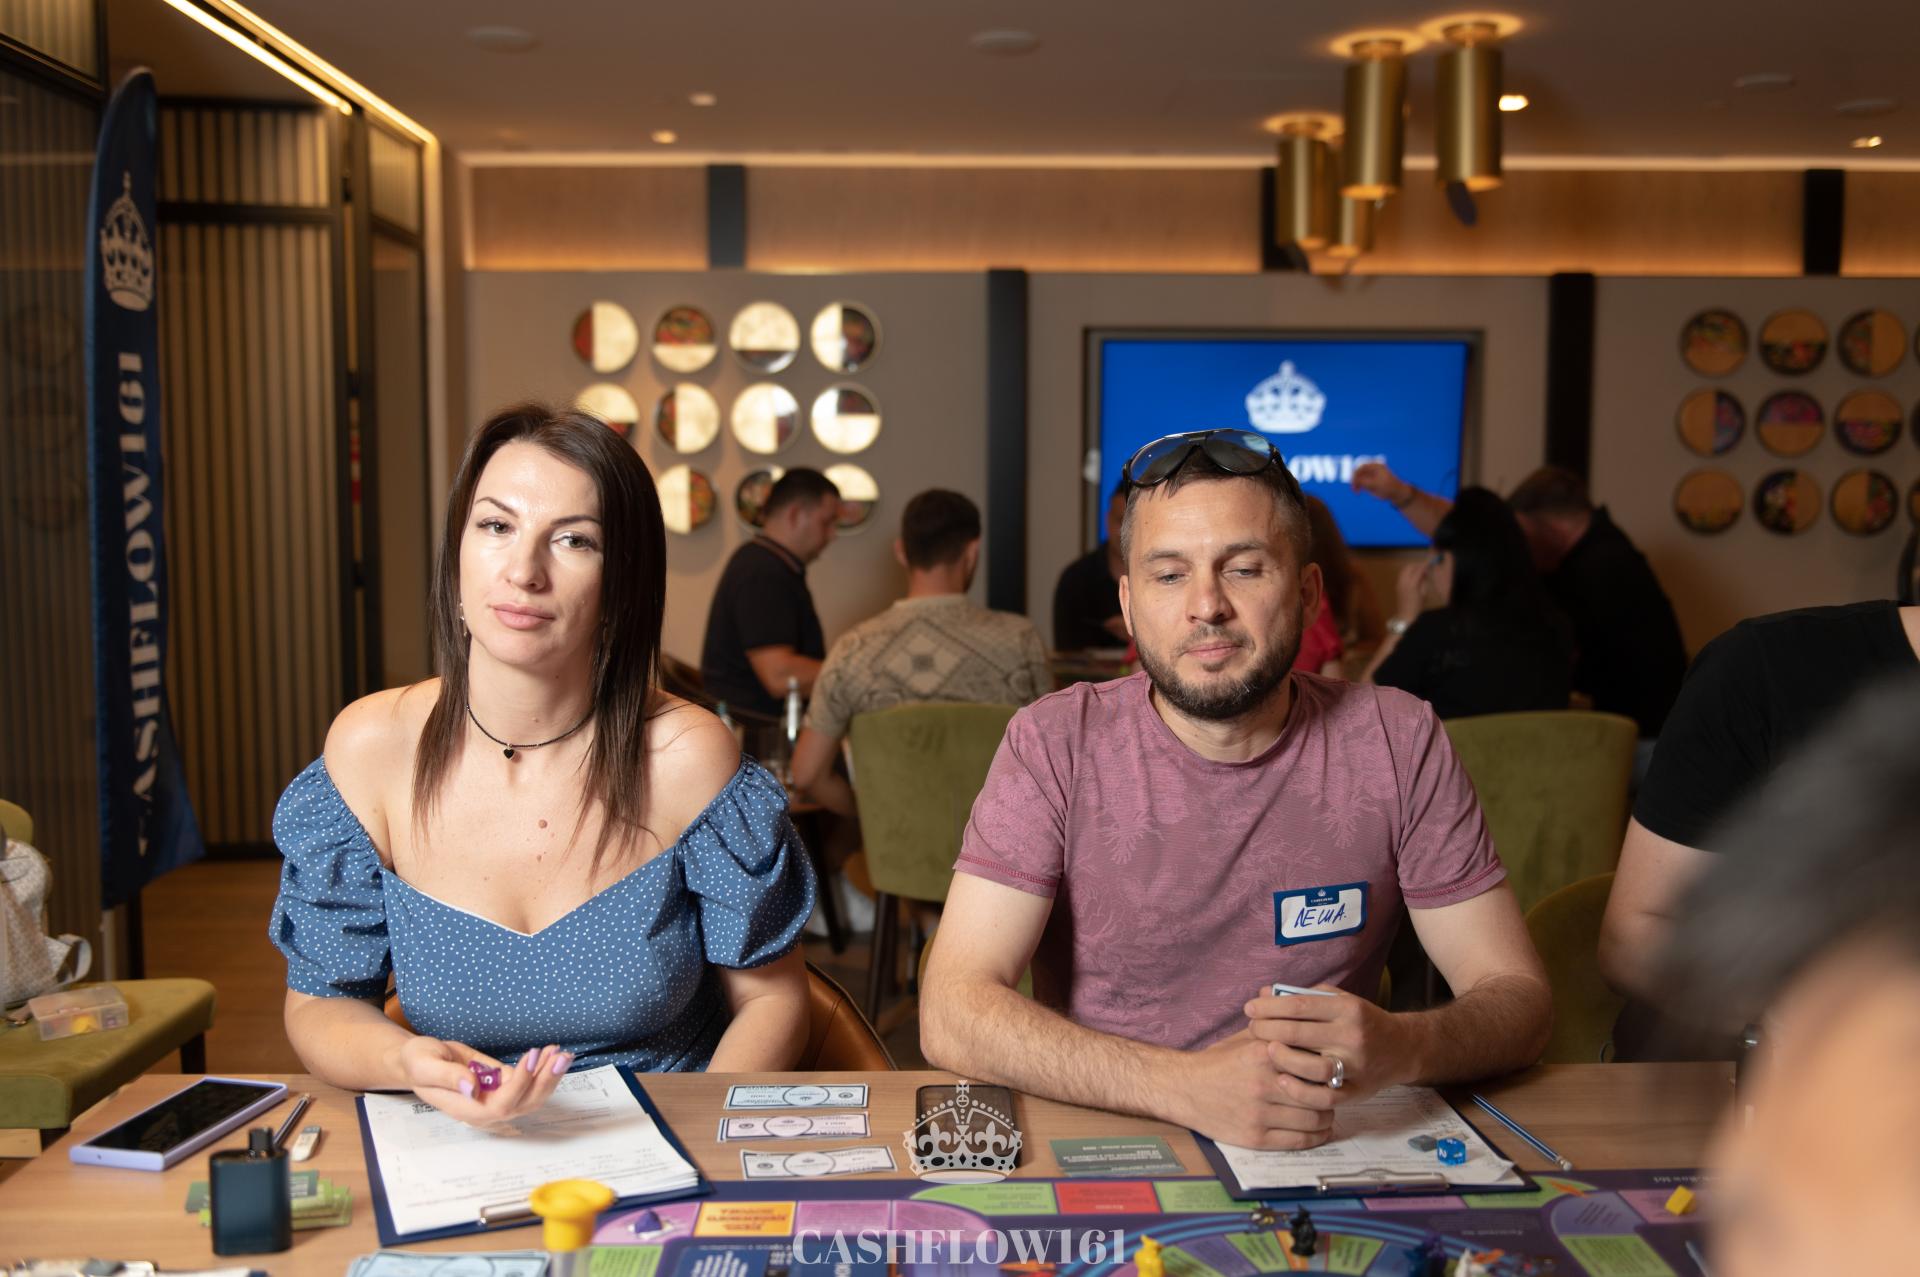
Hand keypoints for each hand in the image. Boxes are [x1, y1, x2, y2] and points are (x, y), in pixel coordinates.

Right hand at [390, 1035, 572, 1126]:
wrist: (422, 1059)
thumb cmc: (419, 1063)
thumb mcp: (425, 1065)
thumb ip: (446, 1077)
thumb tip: (472, 1087)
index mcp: (467, 1109)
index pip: (502, 1105)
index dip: (520, 1083)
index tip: (531, 1055)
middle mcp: (487, 1109)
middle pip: (525, 1104)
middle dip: (545, 1081)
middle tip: (560, 1056)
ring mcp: (498, 1098)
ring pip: (532, 1095)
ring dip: (550, 1075)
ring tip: (562, 1053)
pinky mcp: (504, 1084)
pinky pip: (530, 1082)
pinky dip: (543, 1067)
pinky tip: (552, 1051)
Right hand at [1170, 1029, 1336, 1149]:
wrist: (1184, 1088)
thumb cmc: (1218, 1062)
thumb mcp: (1246, 1038)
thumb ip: (1278, 1033)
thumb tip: (1311, 1028)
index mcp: (1265, 1054)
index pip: (1314, 1062)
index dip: (1329, 1068)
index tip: (1332, 1071)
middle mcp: (1264, 1083)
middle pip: (1320, 1093)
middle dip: (1331, 1096)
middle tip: (1332, 1095)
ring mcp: (1260, 1113)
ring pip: (1314, 1119)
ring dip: (1326, 1118)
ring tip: (1324, 1113)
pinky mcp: (1255, 1137)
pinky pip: (1298, 1140)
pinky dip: (1315, 1138)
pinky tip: (1317, 1131)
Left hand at [1244, 985, 1415, 1105]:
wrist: (1401, 1048)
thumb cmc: (1361, 1021)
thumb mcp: (1339, 1000)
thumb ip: (1303, 997)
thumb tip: (1263, 994)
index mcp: (1347, 1009)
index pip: (1300, 1006)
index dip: (1270, 1007)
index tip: (1250, 1008)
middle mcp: (1352, 1036)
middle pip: (1300, 1034)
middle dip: (1268, 1030)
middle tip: (1252, 1028)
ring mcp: (1355, 1066)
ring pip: (1311, 1066)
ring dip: (1282, 1058)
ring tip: (1266, 1050)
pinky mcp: (1356, 1091)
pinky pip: (1324, 1096)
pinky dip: (1300, 1091)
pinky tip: (1282, 1080)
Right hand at [1352, 463, 1411, 506]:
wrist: (1396, 493)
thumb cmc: (1387, 487)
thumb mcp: (1374, 484)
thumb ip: (1363, 481)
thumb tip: (1354, 480)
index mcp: (1375, 466)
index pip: (1362, 467)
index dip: (1355, 473)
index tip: (1353, 481)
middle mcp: (1372, 469)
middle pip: (1359, 472)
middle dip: (1355, 479)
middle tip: (1353, 488)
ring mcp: (1371, 475)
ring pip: (1359, 478)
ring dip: (1356, 484)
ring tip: (1356, 491)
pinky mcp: (1370, 481)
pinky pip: (1361, 482)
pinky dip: (1358, 486)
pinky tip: (1358, 491)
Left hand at [1393, 561, 1431, 623]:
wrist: (1406, 614)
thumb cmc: (1417, 606)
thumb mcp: (1424, 593)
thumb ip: (1424, 581)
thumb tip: (1424, 573)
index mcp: (1411, 584)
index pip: (1418, 570)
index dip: (1424, 566)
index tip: (1429, 564)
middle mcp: (1403, 582)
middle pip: (1409, 567)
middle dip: (1417, 565)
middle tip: (1424, 567)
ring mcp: (1399, 583)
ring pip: (1404, 569)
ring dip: (1412, 568)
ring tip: (1419, 571)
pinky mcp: (1397, 585)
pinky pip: (1402, 574)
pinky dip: (1408, 572)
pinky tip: (1413, 576)